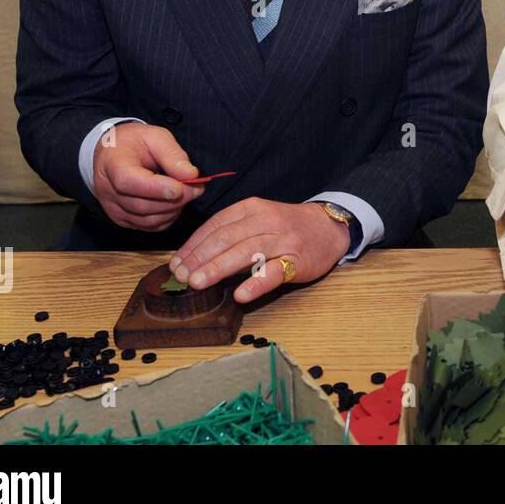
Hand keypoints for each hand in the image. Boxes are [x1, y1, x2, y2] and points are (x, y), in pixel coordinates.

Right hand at [92, 123, 205, 230]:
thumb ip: (173, 154)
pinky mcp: (122, 219)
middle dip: (174, 200)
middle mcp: (107, 189)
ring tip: (187, 192)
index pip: (128, 181)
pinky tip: (175, 202)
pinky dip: (167, 217)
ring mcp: (112, 208)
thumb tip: (191, 175)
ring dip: (173, 209)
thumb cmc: (136, 143)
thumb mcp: (156, 136)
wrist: (116, 153)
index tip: (179, 188)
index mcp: (112, 163)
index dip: (155, 188)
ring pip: (147, 219)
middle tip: (196, 188)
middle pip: (141, 205)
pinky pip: (149, 226)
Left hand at [169, 198, 350, 302]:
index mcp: (252, 209)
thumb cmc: (286, 226)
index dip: (193, 245)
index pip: (216, 225)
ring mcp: (283, 240)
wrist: (328, 227)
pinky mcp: (298, 260)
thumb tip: (193, 259)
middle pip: (227, 238)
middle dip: (200, 258)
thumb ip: (231, 233)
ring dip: (219, 267)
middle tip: (181, 277)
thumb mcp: (258, 219)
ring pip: (246, 252)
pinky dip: (256, 282)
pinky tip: (241, 294)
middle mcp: (266, 221)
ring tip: (199, 283)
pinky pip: (275, 272)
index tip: (176, 264)